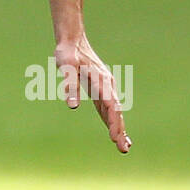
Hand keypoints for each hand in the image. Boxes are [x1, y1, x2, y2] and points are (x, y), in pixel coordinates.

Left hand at [55, 35, 130, 154]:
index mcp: (101, 80)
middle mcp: (107, 84)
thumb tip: (72, 106)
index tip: (115, 137)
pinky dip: (112, 120)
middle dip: (120, 130)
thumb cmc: (67, 53)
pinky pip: (107, 108)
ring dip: (118, 128)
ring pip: (114, 111)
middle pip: (116, 111)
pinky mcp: (100, 89)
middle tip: (124, 149)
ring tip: (124, 146)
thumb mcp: (66, 67)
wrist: (73, 40)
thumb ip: (70, 86)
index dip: (113, 122)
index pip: (110, 105)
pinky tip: (115, 133)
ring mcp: (105, 87)